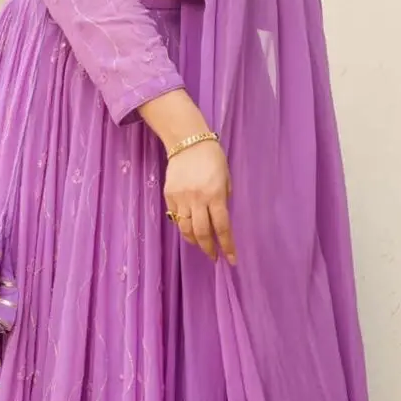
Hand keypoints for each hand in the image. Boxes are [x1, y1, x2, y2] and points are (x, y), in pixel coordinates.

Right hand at [165, 138, 235, 264]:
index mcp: (215, 195)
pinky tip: (187, 226)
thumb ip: (224, 198)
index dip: (227, 246)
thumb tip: (219, 217)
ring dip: (194, 240)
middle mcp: (197, 199)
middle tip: (213, 256)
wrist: (187, 141)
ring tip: (200, 244)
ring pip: (185, 228)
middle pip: (201, 232)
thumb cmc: (212, 157)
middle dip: (208, 248)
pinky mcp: (169, 195)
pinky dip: (182, 225)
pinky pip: (175, 216)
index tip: (231, 260)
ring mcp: (181, 198)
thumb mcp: (226, 177)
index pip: (222, 227)